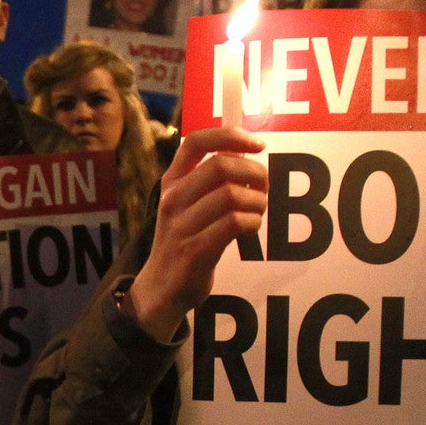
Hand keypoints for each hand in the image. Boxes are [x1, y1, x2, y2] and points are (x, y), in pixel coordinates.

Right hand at [125, 126, 267, 341]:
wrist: (161, 289)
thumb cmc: (183, 241)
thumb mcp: (187, 205)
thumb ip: (209, 180)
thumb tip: (244, 152)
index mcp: (171, 182)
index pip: (196, 142)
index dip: (230, 135)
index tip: (257, 144)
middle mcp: (173, 199)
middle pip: (221, 165)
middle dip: (254, 172)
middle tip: (264, 186)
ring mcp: (181, 226)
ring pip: (232, 195)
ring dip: (257, 201)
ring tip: (257, 210)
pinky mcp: (194, 251)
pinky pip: (235, 224)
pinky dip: (252, 222)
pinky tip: (251, 227)